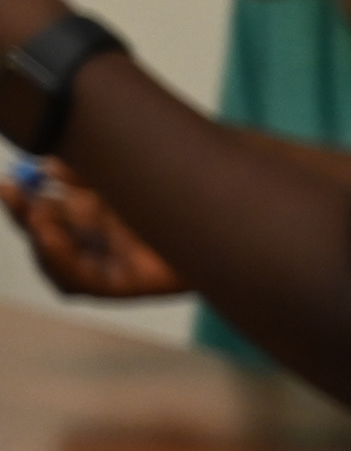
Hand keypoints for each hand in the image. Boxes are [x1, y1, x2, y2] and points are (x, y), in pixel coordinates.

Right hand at [2, 160, 182, 296]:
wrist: (228, 213)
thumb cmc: (182, 189)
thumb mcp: (127, 173)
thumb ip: (91, 170)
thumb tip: (50, 166)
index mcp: (95, 213)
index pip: (46, 212)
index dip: (22, 201)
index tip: (6, 182)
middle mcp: (100, 241)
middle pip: (48, 239)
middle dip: (25, 216)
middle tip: (12, 192)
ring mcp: (114, 263)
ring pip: (59, 267)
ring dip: (41, 242)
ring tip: (38, 217)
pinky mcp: (130, 284)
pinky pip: (87, 283)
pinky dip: (65, 263)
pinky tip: (56, 239)